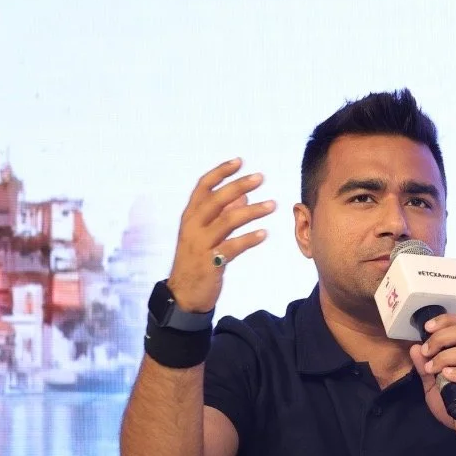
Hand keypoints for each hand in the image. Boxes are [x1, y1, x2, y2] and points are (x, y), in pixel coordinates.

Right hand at [167, 159, 274, 312]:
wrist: (183, 294)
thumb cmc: (196, 259)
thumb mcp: (204, 233)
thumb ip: (221, 213)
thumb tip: (242, 195)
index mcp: (190, 216)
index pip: (203, 187)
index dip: (220, 172)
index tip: (239, 161)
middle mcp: (192, 227)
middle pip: (216, 200)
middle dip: (239, 186)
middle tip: (260, 178)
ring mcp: (200, 244)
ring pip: (227, 221)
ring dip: (252, 211)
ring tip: (272, 205)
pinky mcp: (210, 263)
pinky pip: (232, 247)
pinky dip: (249, 239)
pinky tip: (264, 234)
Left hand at [408, 313, 455, 455]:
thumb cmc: (455, 404)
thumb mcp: (433, 385)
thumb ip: (424, 367)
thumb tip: (414, 348)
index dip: (444, 320)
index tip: (426, 327)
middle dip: (440, 338)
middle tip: (427, 352)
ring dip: (444, 357)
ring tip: (432, 370)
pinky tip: (445, 377)